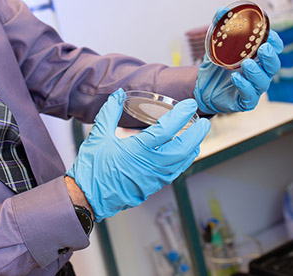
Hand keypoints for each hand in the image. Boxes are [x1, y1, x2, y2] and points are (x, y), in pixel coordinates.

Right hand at [66, 89, 209, 221]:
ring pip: (181, 163)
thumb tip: (119, 95)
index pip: (166, 130)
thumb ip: (110, 113)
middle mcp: (150, 166)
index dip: (180, 115)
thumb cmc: (92, 169)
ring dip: (191, 148)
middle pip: (183, 149)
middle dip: (197, 134)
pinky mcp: (151, 187)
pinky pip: (174, 173)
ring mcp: (153, 179)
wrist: (87, 198)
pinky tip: (182, 155)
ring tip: (196, 137)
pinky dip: (182, 161)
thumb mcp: (99, 136)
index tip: (190, 105)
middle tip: (204, 122)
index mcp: (138, 151)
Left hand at [194, 29, 283, 114]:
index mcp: (258, 57)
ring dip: (256, 72)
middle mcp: (261, 72)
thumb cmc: (216, 64)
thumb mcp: (216, 44)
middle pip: (273, 65)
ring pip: (263, 81)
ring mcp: (255, 87)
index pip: (274, 49)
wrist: (202, 85)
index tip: (270, 35)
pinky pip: (249, 95)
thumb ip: (220, 27)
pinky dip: (244, 86)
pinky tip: (235, 78)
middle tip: (263, 49)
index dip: (275, 42)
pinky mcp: (246, 101)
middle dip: (271, 57)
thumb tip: (222, 10)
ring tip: (246, 63)